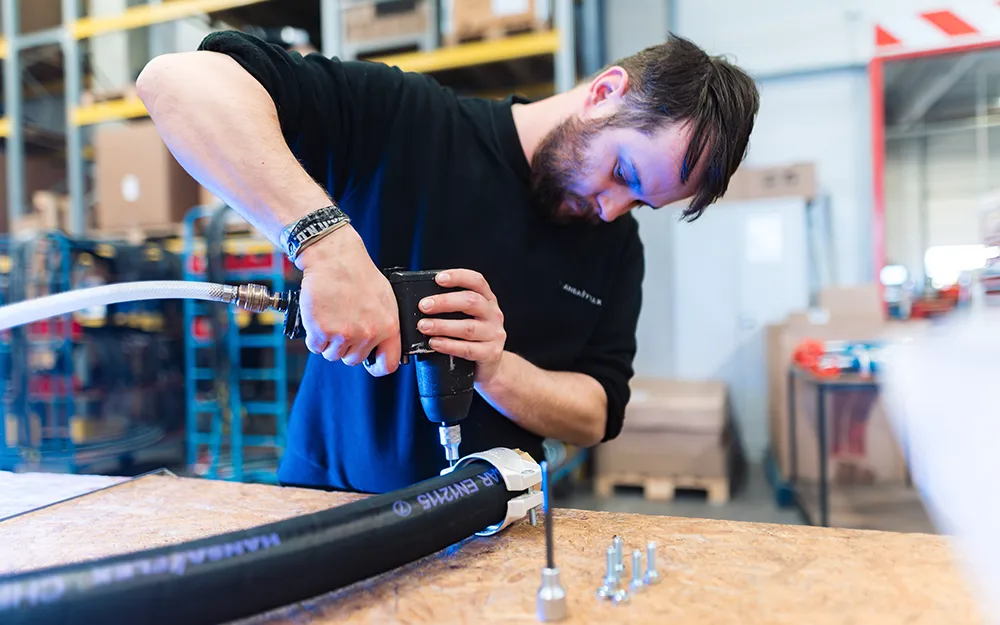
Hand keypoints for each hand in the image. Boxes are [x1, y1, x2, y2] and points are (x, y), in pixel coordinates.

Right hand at [296, 226, 401, 374]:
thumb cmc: (359, 276)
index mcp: (388, 327)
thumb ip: (384, 326)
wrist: (334, 259)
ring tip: (332, 316)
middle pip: (353, 359)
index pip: (388, 364)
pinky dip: (314, 336)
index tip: (370, 362)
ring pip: (332, 354)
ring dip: (329, 341)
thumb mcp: (385, 300)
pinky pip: (315, 347)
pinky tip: (320, 316)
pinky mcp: (322, 331)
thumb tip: (381, 346)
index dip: (377, 366)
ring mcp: (344, 334)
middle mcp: (368, 334)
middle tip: (343, 322)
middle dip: (346, 346)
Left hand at [416, 269, 506, 385]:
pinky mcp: (491, 353)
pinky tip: (434, 343)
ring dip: (442, 326)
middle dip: (444, 302)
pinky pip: (467, 349)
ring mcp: (494, 334)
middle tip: (423, 306)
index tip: (438, 278)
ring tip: (423, 326)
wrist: (490, 367)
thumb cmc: (471, 339)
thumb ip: (452, 308)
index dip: (458, 276)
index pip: (476, 281)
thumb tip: (422, 302)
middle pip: (471, 302)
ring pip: (468, 327)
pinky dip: (448, 345)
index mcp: (487, 300)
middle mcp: (493, 315)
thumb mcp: (466, 318)